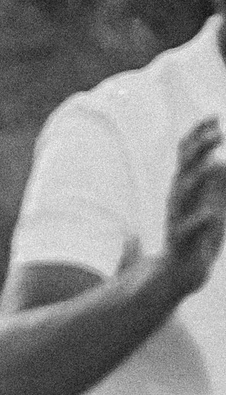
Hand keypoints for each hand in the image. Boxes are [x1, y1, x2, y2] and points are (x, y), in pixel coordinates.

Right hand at [156, 115, 225, 298]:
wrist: (174, 277)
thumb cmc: (195, 237)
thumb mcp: (207, 201)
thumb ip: (213, 180)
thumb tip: (221, 159)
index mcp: (183, 189)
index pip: (186, 158)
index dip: (197, 137)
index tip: (213, 117)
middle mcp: (177, 203)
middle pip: (184, 171)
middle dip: (199, 151)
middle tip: (218, 132)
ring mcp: (177, 223)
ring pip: (183, 198)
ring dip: (198, 180)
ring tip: (214, 164)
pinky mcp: (181, 247)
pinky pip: (187, 234)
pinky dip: (198, 223)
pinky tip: (211, 214)